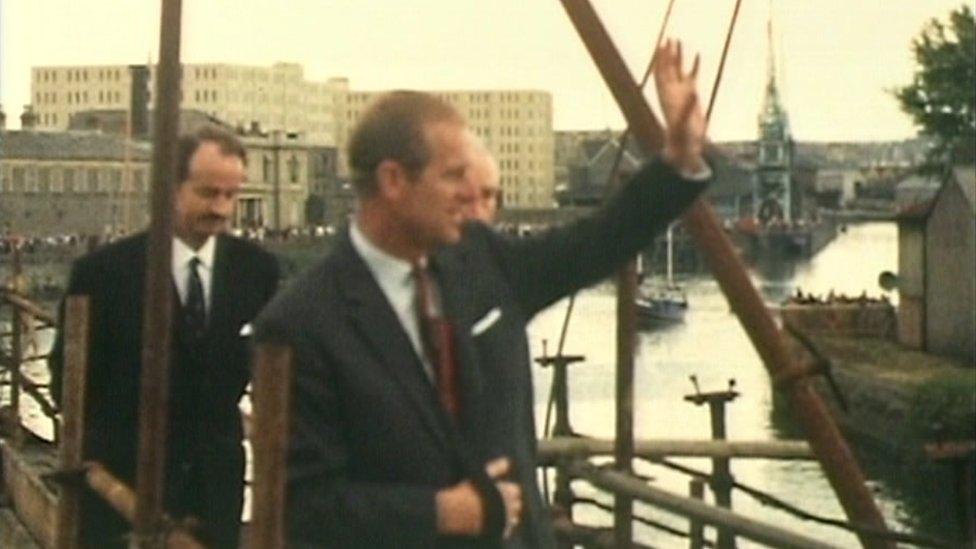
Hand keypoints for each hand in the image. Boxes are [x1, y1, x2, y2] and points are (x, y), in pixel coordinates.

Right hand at [434, 457, 521, 537]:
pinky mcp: (498, 531)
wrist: (455, 513)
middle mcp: (509, 506)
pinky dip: (503, 528)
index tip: (498, 491)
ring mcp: (504, 520)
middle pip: (516, 504)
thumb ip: (497, 468)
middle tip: (495, 502)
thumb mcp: (483, 476)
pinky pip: (506, 530)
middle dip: (509, 503)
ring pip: (513, 518)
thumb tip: (508, 461)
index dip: (507, 490)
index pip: (516, 490)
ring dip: (508, 516)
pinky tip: (494, 524)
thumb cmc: (468, 492)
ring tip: (495, 513)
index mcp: (507, 492)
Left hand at [653, 39, 706, 172]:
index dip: (661, 61)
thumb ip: (688, 108)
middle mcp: (672, 92)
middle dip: (668, 54)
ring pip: (679, 70)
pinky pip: (692, 76)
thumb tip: (693, 92)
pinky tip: (698, 55)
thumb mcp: (684, 123)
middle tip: (669, 39)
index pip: (662, 75)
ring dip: (679, 56)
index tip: (661, 47)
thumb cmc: (681, 137)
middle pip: (668, 69)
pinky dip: (694, 66)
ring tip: (678, 41)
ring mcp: (682, 93)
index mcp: (667, 97)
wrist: (686, 147)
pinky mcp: (692, 96)